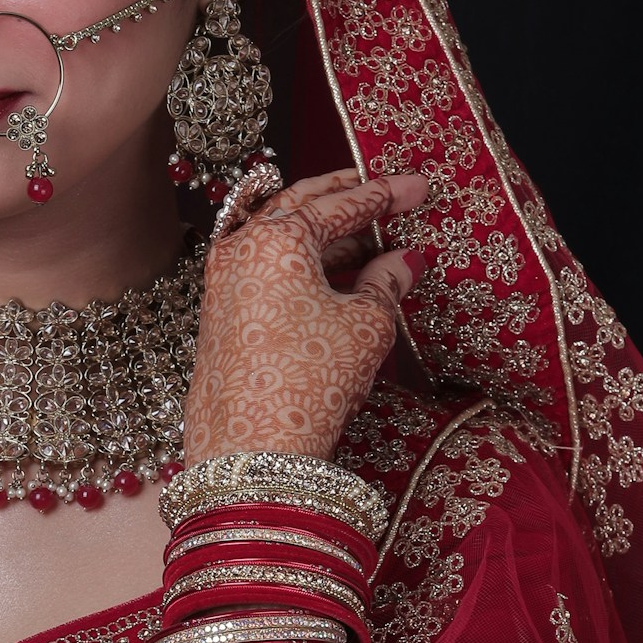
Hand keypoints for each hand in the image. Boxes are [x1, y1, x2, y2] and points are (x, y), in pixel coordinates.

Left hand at [183, 169, 429, 460]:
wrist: (250, 453)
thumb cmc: (307, 383)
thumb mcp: (365, 326)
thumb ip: (388, 282)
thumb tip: (406, 260)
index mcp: (275, 239)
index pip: (342, 203)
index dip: (387, 194)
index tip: (420, 190)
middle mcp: (240, 250)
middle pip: (301, 207)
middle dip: (347, 198)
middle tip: (386, 193)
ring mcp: (224, 282)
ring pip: (282, 242)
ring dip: (328, 238)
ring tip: (374, 244)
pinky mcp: (222, 315)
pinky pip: (268, 273)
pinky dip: (304, 268)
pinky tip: (338, 279)